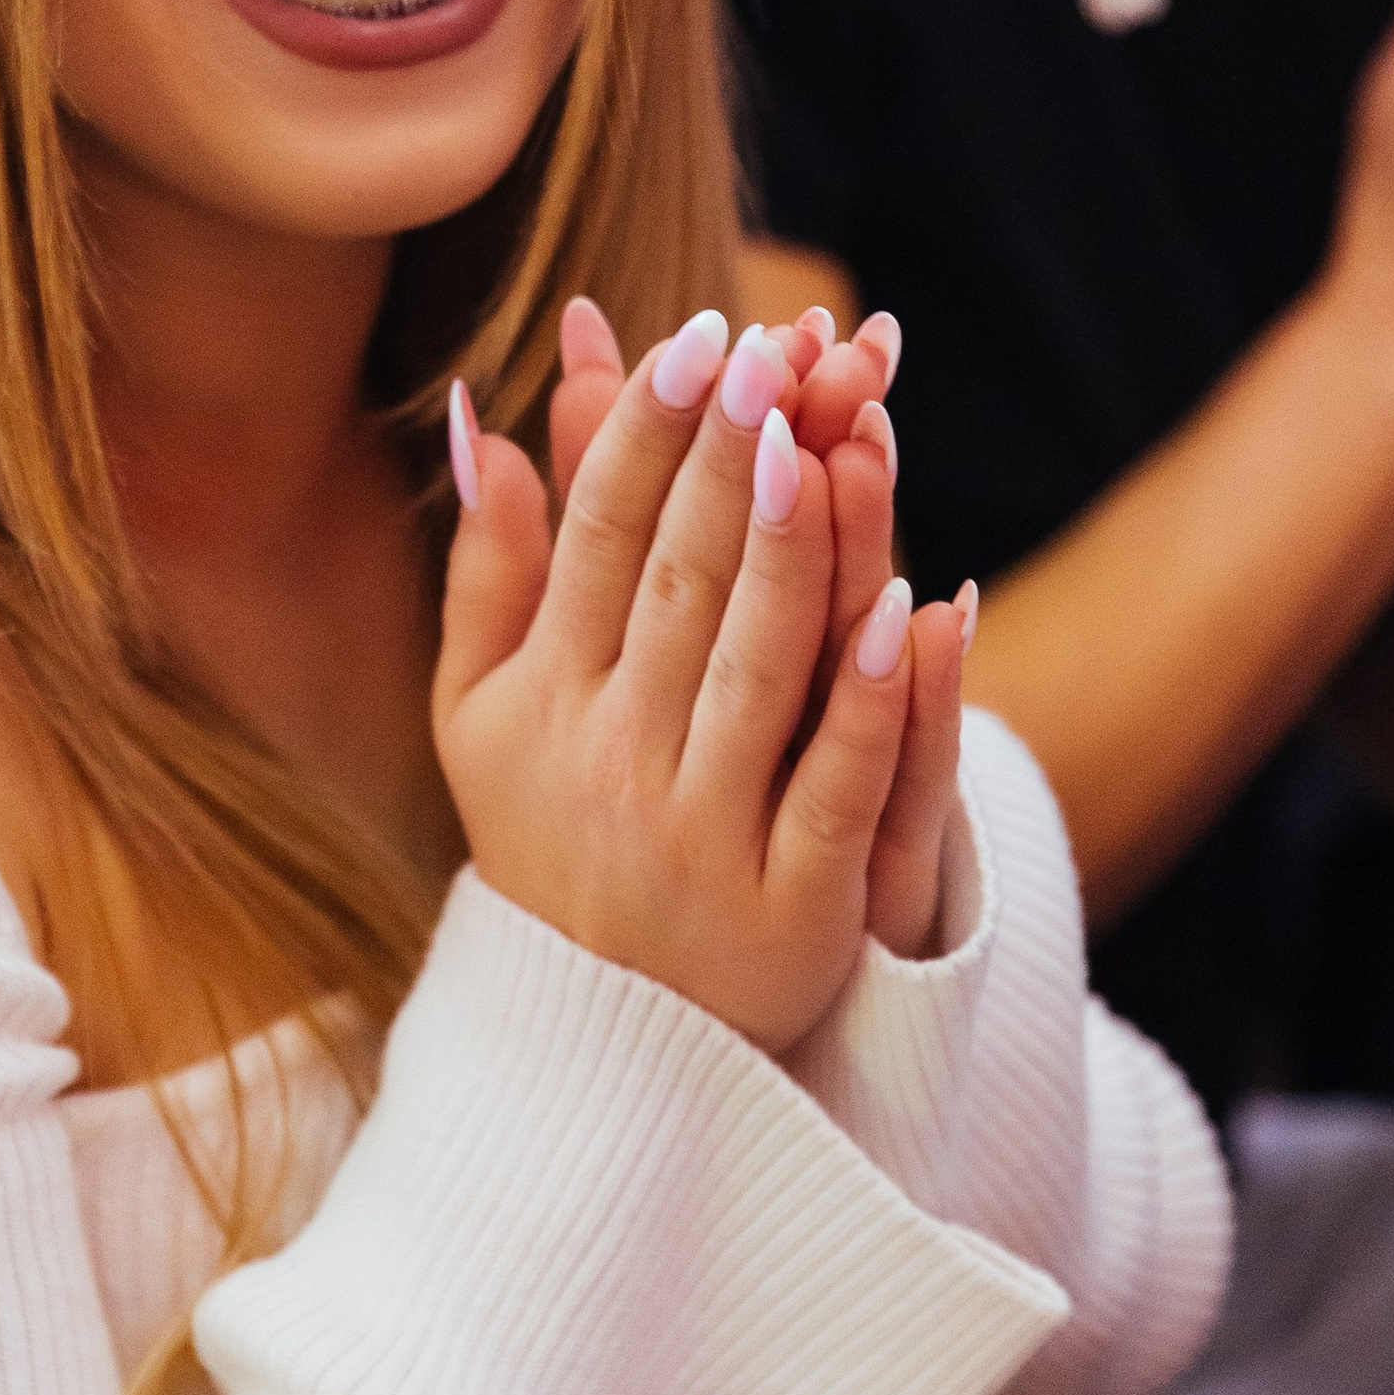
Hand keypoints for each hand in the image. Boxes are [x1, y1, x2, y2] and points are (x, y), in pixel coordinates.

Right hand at [435, 319, 956, 1049]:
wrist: (599, 1053)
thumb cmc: (547, 840)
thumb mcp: (483, 716)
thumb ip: (490, 569)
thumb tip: (483, 413)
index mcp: (539, 703)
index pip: (595, 541)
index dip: (645, 437)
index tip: (695, 341)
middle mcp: (608, 762)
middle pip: (676, 584)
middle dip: (723, 462)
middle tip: (769, 351)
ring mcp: (697, 837)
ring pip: (754, 671)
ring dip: (793, 551)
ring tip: (823, 438)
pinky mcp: (789, 912)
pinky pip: (834, 789)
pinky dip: (868, 703)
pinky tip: (910, 610)